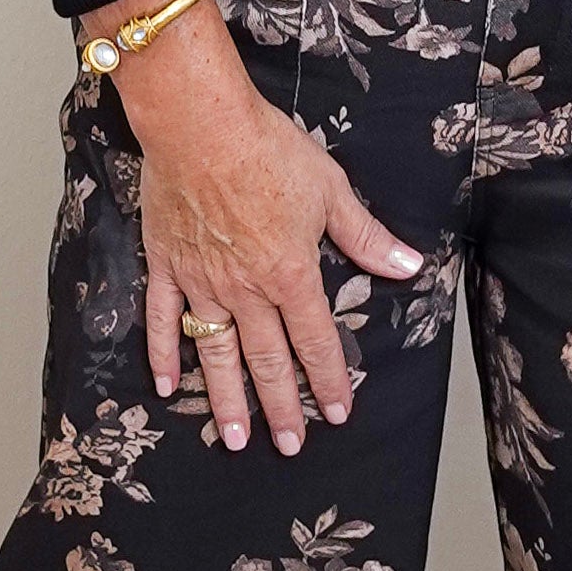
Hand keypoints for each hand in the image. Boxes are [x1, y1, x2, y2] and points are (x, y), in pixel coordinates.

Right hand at [101, 0, 424, 456]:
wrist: (200, 124)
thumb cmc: (268, 148)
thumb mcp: (330, 189)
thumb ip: (365, 237)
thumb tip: (408, 266)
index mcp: (291, 273)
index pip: (317, 340)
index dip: (329, 380)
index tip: (336, 414)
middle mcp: (247, 290)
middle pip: (267, 360)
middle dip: (281, 407)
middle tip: (290, 446)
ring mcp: (202, 282)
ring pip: (217, 353)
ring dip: (227, 400)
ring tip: (235, 439)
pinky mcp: (168, 266)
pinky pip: (163, 321)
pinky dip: (165, 355)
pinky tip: (168, 387)